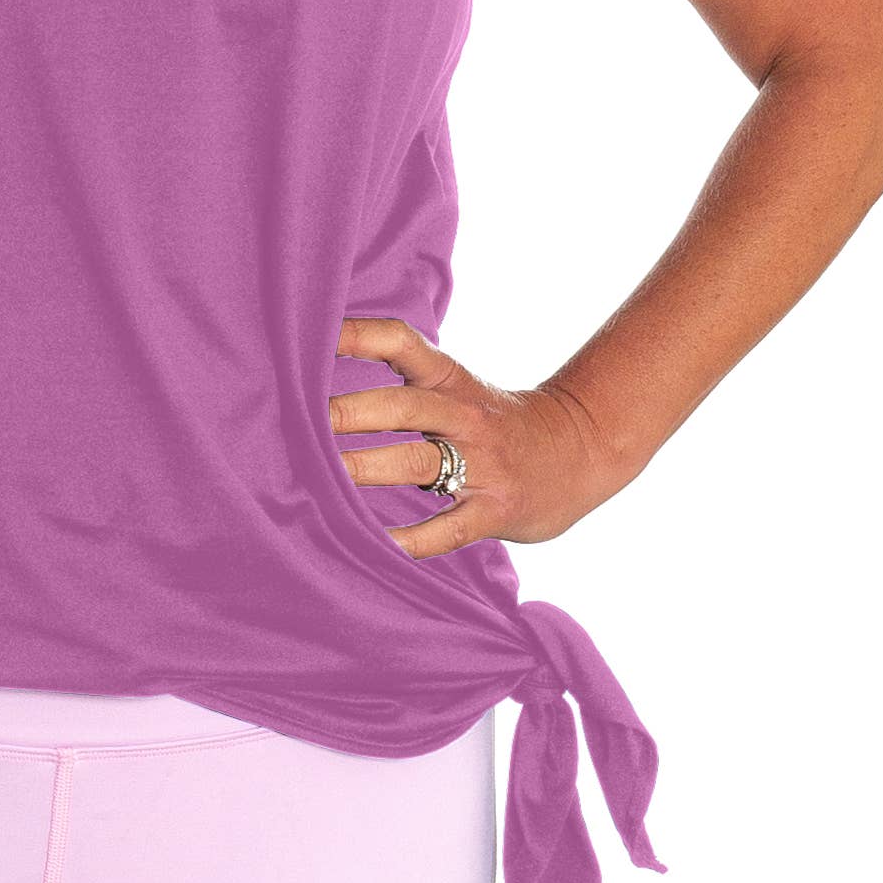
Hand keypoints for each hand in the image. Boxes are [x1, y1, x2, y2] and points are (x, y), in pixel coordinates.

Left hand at [327, 315, 613, 551]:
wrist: (582, 450)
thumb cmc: (498, 423)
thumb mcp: (459, 391)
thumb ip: (406, 388)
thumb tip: (324, 394)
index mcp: (451, 381)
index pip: (402, 343)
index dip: (358, 336)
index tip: (313, 337)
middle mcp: (463, 416)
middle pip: (402, 407)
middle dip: (350, 413)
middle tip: (301, 422)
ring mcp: (481, 464)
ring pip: (417, 462)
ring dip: (366, 468)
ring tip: (321, 478)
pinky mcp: (494, 509)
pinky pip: (446, 527)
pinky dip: (411, 539)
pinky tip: (377, 546)